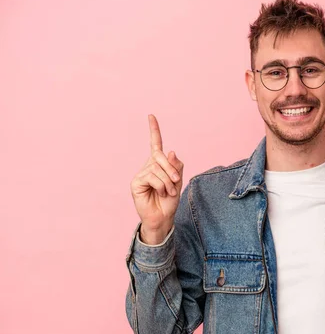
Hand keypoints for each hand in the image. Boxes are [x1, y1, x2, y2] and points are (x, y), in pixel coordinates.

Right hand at [130, 114, 183, 243]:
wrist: (163, 217)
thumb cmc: (170, 200)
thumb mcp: (178, 181)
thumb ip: (176, 166)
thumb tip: (170, 151)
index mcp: (158, 164)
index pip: (155, 144)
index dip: (154, 130)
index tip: (151, 116)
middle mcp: (148, 166)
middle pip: (160, 155)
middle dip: (171, 168)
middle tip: (176, 180)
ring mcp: (141, 173)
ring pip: (158, 168)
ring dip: (168, 182)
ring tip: (168, 192)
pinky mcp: (136, 182)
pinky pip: (152, 177)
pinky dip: (161, 186)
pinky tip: (160, 193)